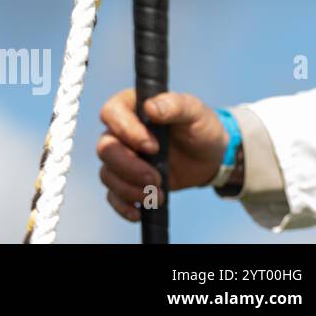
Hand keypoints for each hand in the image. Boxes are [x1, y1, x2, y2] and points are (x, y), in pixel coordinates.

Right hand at [96, 89, 228, 221]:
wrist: (211, 156)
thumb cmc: (200, 127)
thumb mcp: (194, 111)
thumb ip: (174, 104)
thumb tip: (150, 108)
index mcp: (130, 107)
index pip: (110, 114)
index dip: (127, 131)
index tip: (154, 147)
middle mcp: (119, 132)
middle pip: (105, 148)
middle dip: (129, 168)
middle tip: (157, 179)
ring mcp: (122, 157)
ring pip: (107, 173)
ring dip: (130, 189)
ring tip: (159, 196)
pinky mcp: (128, 180)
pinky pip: (112, 194)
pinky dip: (123, 205)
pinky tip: (139, 211)